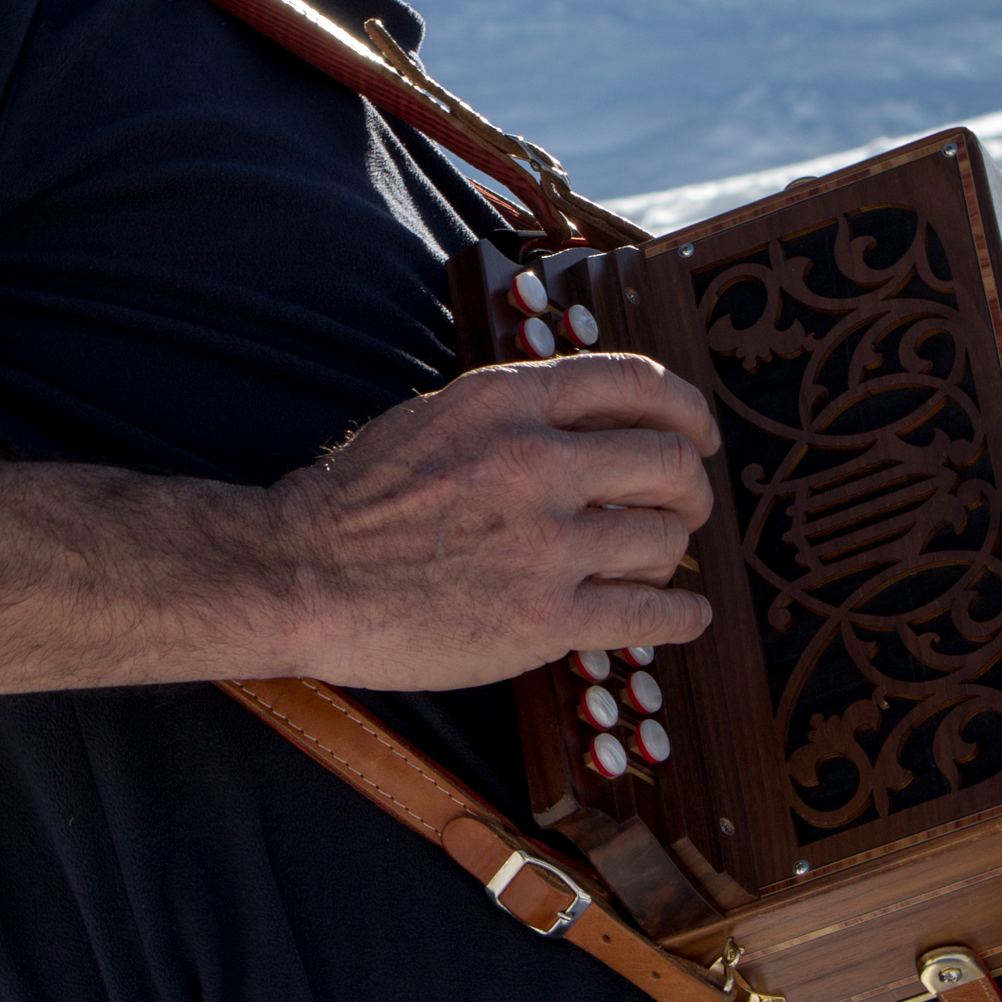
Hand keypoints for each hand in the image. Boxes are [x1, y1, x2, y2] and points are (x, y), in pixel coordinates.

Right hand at [267, 351, 719, 689]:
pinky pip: (650, 614)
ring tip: (657, 563)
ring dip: (672, 552)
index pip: (637, 383)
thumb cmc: (359, 499)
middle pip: (669, 461)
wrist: (301, 575)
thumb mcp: (439, 415)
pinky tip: (685, 615)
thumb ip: (518, 410)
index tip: (699, 434)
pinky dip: (682, 616)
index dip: (687, 410)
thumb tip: (599, 419)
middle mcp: (536, 462)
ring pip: (665, 538)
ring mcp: (544, 543)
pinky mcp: (542, 618)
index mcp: (509, 400)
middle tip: (688, 504)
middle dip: (692, 486)